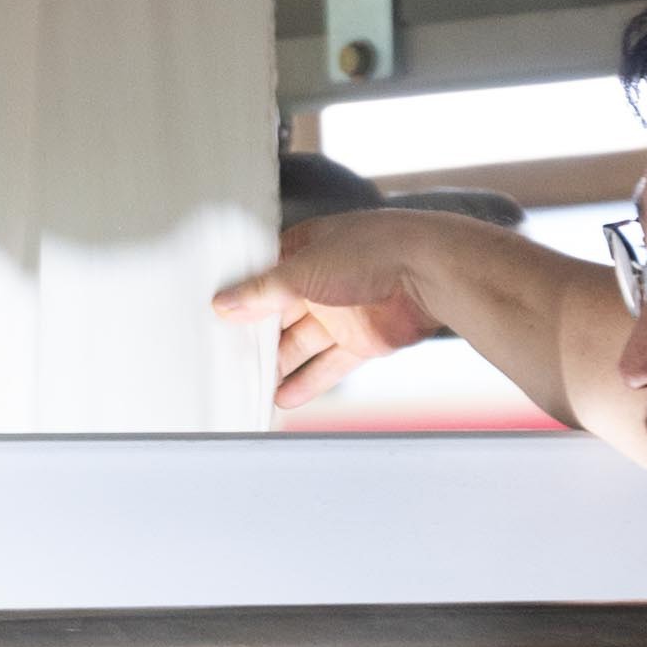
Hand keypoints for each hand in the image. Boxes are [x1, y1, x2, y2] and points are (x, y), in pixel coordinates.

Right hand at [211, 222, 459, 410]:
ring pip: (301, 342)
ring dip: (279, 363)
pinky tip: (285, 397)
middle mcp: (322, 280)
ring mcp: (343, 312)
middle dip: (256, 335)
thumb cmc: (373, 250)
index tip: (214, 318)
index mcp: (306, 250)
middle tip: (227, 356)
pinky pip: (329, 364)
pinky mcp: (362, 340)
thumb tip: (224, 303)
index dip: (240, 297)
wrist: (432, 273)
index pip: (263, 276)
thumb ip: (262, 291)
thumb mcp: (303, 269)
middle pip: (280, 313)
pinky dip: (309, 381)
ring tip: (250, 383)